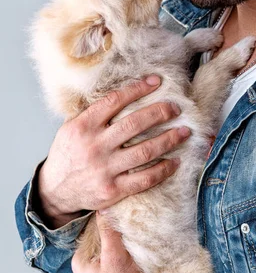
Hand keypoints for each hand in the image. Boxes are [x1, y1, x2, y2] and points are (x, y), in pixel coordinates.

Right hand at [37, 76, 190, 227]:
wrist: (55, 190)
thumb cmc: (68, 154)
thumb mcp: (72, 127)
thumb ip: (95, 113)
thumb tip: (127, 93)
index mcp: (84, 126)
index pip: (115, 100)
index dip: (138, 89)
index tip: (156, 82)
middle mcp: (95, 146)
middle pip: (135, 124)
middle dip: (160, 113)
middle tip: (176, 108)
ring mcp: (105, 169)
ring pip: (145, 151)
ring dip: (169, 139)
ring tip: (184, 131)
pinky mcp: (113, 190)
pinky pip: (144, 179)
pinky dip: (163, 169)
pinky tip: (175, 162)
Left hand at [72, 211, 149, 272]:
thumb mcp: (115, 254)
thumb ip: (108, 230)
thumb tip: (102, 209)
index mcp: (79, 265)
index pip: (91, 235)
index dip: (105, 226)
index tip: (118, 223)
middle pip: (98, 250)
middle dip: (111, 244)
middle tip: (126, 240)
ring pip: (104, 264)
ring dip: (116, 258)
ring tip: (129, 257)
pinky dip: (118, 272)